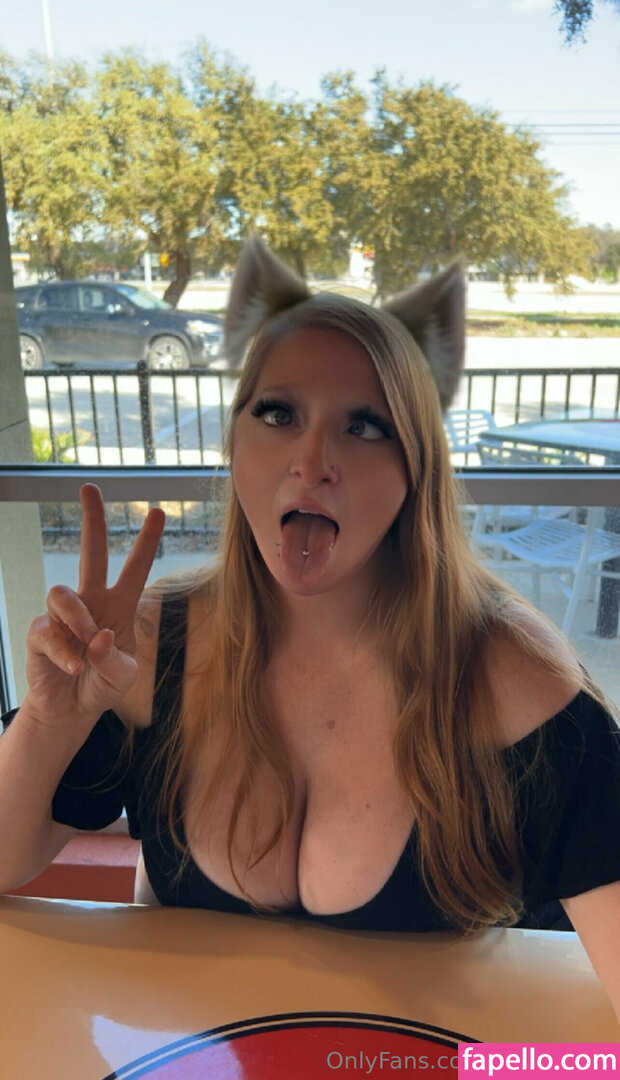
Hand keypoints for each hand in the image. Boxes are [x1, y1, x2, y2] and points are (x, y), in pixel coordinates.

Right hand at [24, 484, 164, 729]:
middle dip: (92, 519)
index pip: (136, 568)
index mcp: (120, 605)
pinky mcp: (40, 632)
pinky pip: (48, 632)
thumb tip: (99, 635)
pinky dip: (64, 653)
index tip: (159, 511)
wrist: (71, 708)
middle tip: (91, 487)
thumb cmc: (102, 684)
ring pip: (64, 593)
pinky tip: (73, 668)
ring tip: (87, 646)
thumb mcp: (122, 677)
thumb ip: (116, 658)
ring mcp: (63, 615)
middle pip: (91, 552)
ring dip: (78, 619)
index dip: (147, 541)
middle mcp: (92, 601)